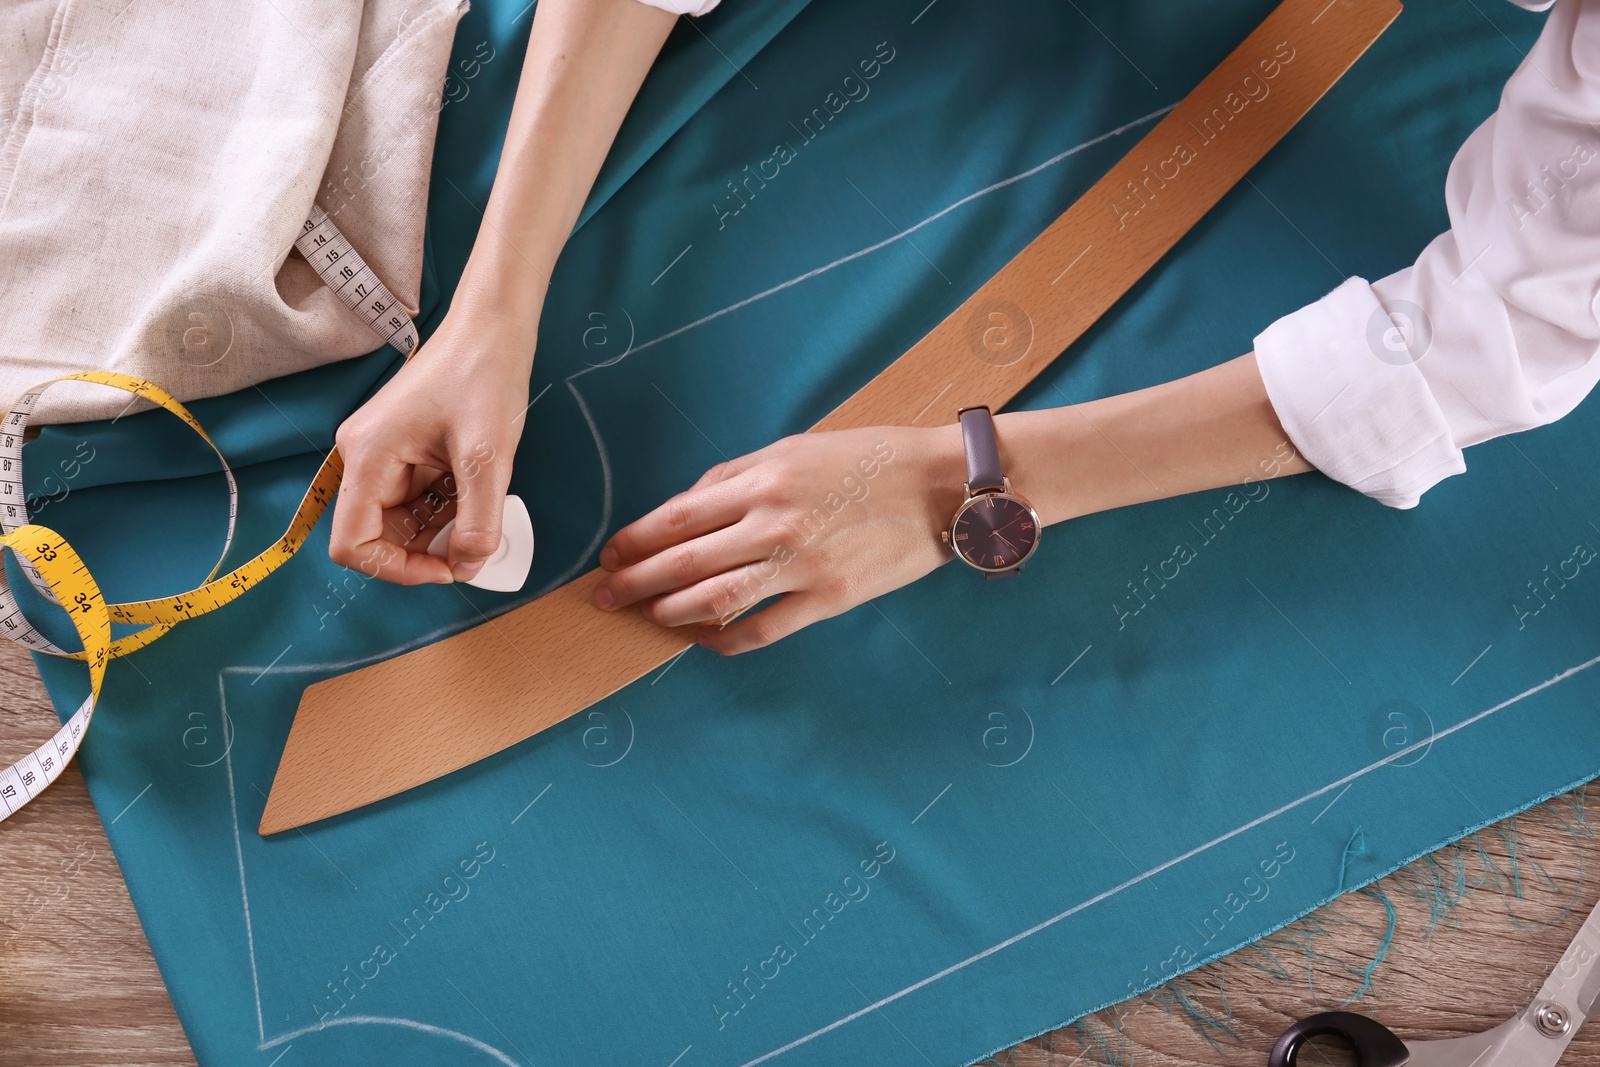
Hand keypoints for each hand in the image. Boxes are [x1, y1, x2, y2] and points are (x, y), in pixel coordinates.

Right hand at [328, 303, 531, 584]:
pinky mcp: (404, 450)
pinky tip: (477, 491)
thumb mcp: (488, 457)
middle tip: (476, 544)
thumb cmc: (484, 375)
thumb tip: (468, 568)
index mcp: (367, 456)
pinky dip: (448, 508)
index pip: (352, 544)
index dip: (397, 569)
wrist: (493, 326)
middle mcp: (363, 457)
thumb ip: (479, 520)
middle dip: (427, 549)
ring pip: (403, 520)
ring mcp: (383, 453)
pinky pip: (419, 498)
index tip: (447, 568)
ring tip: (482, 508)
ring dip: (442, 528)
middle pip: (379, 535)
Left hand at [592, 424, 968, 653]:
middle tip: (605, 595)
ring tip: (646, 615)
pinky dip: (725, 640)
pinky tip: (704, 640)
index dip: (635, 541)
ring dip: (669, 612)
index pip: (678, 517)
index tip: (610, 555)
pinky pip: (762, 630)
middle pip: (684, 562)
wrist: (942, 487)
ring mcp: (801, 565)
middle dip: (635, 581)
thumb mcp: (797, 446)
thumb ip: (738, 475)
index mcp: (764, 478)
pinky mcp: (829, 598)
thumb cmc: (870, 458)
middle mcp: (775, 522)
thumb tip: (689, 506)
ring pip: (714, 600)